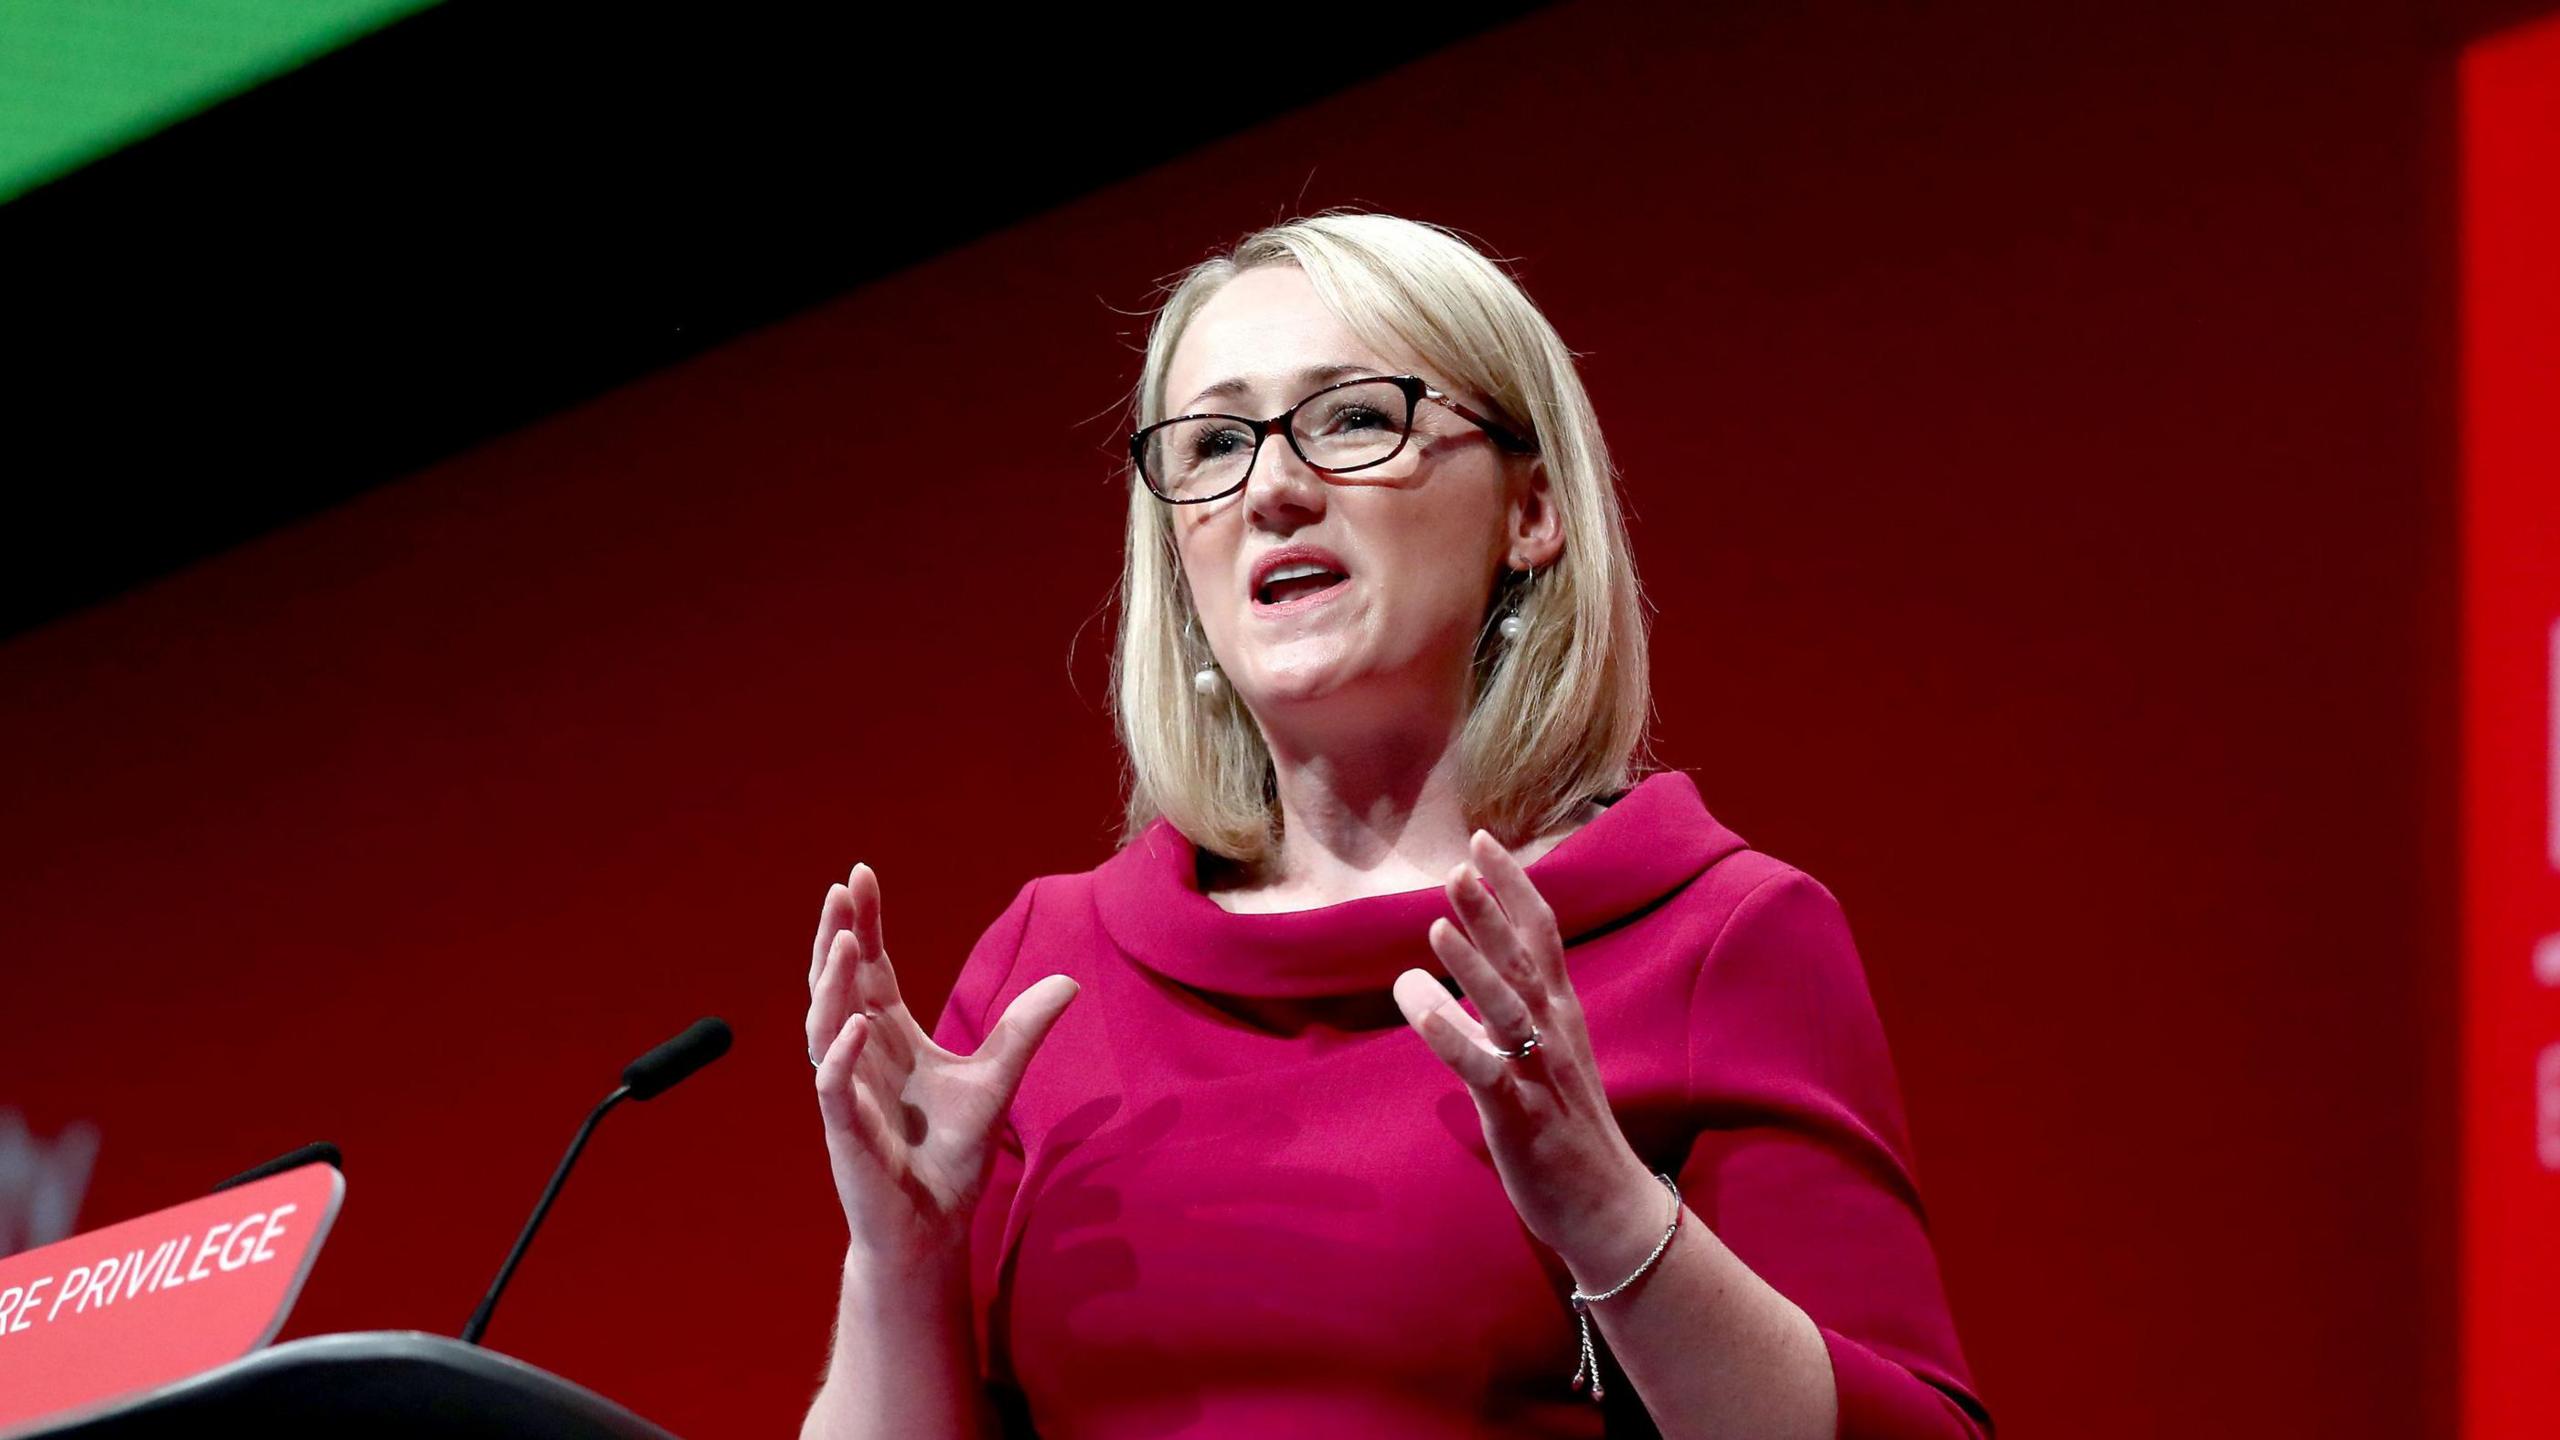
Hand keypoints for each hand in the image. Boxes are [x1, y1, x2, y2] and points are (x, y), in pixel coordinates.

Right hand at [807, 863, 1078, 1269]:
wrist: (935, 1223)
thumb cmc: (951, 1155)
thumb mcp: (997, 1078)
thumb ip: (1023, 1029)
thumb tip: (1068, 982)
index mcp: (889, 1037)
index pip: (871, 969)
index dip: (863, 924)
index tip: (860, 877)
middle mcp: (860, 1056)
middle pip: (838, 985)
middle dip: (836, 937)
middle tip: (840, 891)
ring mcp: (848, 1092)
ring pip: (823, 1027)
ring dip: (831, 985)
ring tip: (844, 944)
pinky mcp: (845, 1134)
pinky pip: (832, 1087)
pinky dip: (838, 1057)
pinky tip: (855, 1024)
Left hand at [1392, 830, 1659, 1276]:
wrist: (1610, 1209)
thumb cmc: (1567, 1130)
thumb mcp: (1540, 1058)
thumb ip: (1495, 1014)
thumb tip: (1437, 977)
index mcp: (1562, 1016)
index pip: (1543, 934)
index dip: (1514, 886)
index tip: (1484, 841)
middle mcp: (1555, 1034)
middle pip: (1524, 960)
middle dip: (1492, 910)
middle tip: (1461, 862)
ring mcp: (1540, 1074)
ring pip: (1508, 1008)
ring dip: (1474, 964)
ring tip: (1437, 923)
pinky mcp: (1520, 1115)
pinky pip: (1483, 1070)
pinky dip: (1451, 1035)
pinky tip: (1419, 1007)